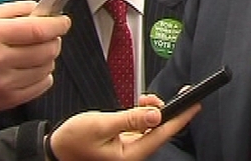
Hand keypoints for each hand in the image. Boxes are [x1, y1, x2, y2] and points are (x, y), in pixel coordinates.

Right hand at [0, 1, 70, 111]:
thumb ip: (19, 9)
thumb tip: (45, 11)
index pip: (38, 30)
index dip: (57, 25)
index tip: (64, 22)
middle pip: (46, 50)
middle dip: (54, 40)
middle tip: (48, 37)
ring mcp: (3, 83)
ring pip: (47, 68)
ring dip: (48, 58)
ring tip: (35, 53)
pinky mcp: (7, 100)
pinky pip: (42, 85)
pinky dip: (43, 75)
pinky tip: (31, 68)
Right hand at [49, 95, 199, 160]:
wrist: (56, 148)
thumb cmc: (73, 139)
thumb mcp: (101, 124)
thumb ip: (130, 119)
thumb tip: (156, 115)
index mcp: (130, 155)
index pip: (162, 134)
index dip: (181, 117)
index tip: (194, 104)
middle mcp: (134, 155)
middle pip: (161, 131)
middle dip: (168, 111)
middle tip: (175, 95)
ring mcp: (130, 149)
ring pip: (153, 128)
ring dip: (154, 111)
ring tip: (145, 99)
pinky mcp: (126, 143)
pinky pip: (144, 128)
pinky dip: (145, 115)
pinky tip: (140, 106)